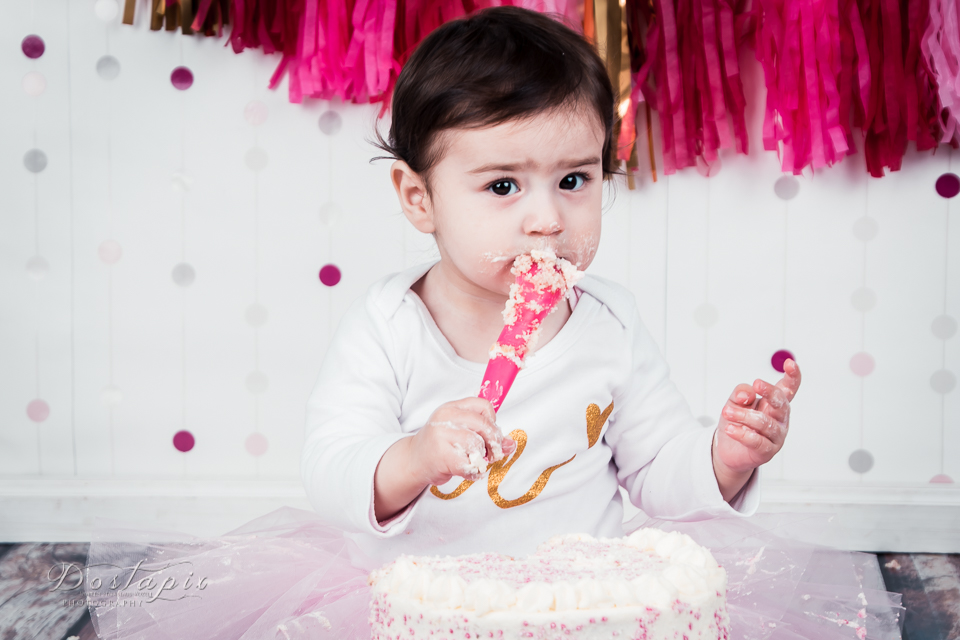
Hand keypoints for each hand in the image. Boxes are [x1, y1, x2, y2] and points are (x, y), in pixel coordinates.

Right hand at [409, 397, 516, 485]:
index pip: (484, 406)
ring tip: (474, 462)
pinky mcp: (441, 455)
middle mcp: (445, 417)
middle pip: (483, 424)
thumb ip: (487, 436)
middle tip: (491, 454)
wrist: (413, 461)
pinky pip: (468, 464)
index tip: (489, 435)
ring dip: (481, 458)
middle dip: (493, 442)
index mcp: (453, 407)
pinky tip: (468, 471)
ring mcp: (441, 435)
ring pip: (476, 444)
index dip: (493, 422)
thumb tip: (511, 444)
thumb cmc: (441, 445)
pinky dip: (474, 472)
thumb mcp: (462, 432)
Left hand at [712, 359, 801, 497]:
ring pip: (764, 423)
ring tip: (726, 412)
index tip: (790, 363)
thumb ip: (741, 393)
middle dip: (769, 392)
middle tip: (756, 384)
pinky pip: (757, 441)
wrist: (727, 448)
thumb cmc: (736, 421)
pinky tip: (730, 428)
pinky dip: (742, 434)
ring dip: (744, 415)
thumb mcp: (735, 401)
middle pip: (781, 403)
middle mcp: (779, 418)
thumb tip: (747, 394)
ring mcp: (776, 435)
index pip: (788, 388)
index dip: (793, 376)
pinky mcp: (767, 451)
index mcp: (774, 403)